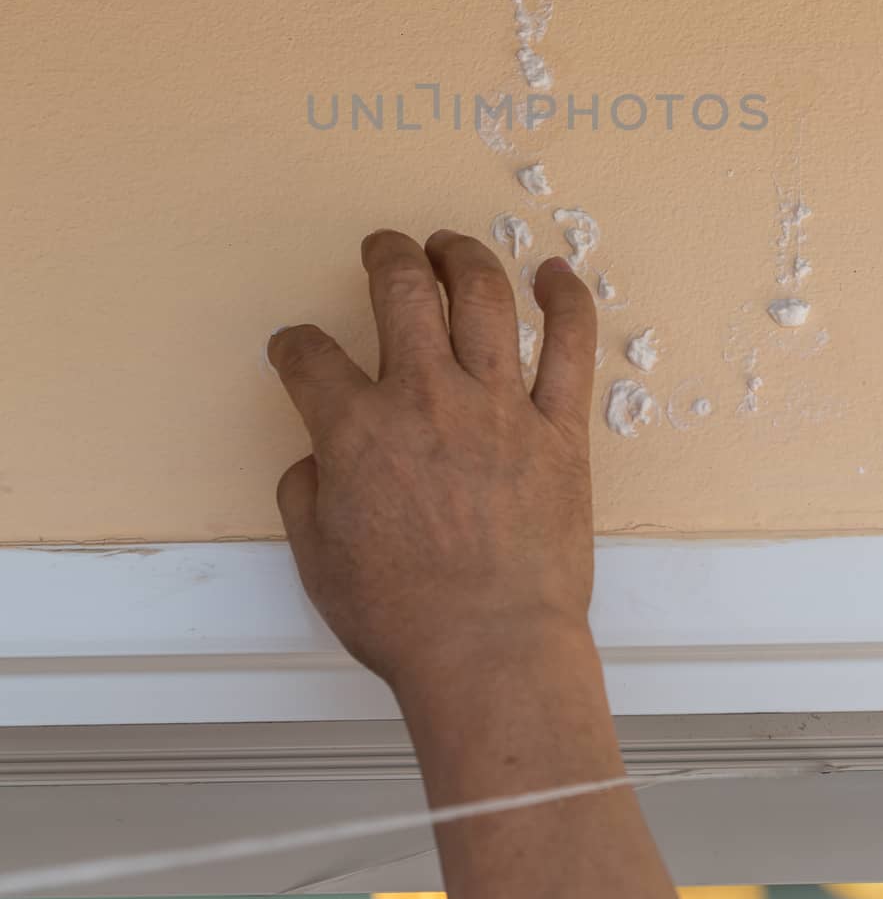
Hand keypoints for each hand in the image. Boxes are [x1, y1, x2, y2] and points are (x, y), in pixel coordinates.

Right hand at [267, 228, 597, 693]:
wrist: (491, 652)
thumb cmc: (404, 618)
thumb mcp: (318, 560)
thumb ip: (305, 492)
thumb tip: (317, 458)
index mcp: (357, 430)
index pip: (310, 357)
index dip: (294, 345)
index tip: (295, 347)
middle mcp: (426, 398)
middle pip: (402, 291)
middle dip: (386, 256)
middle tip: (383, 248)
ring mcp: (498, 405)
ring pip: (483, 296)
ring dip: (463, 256)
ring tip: (450, 246)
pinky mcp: (559, 427)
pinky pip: (571, 346)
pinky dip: (568, 301)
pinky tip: (557, 274)